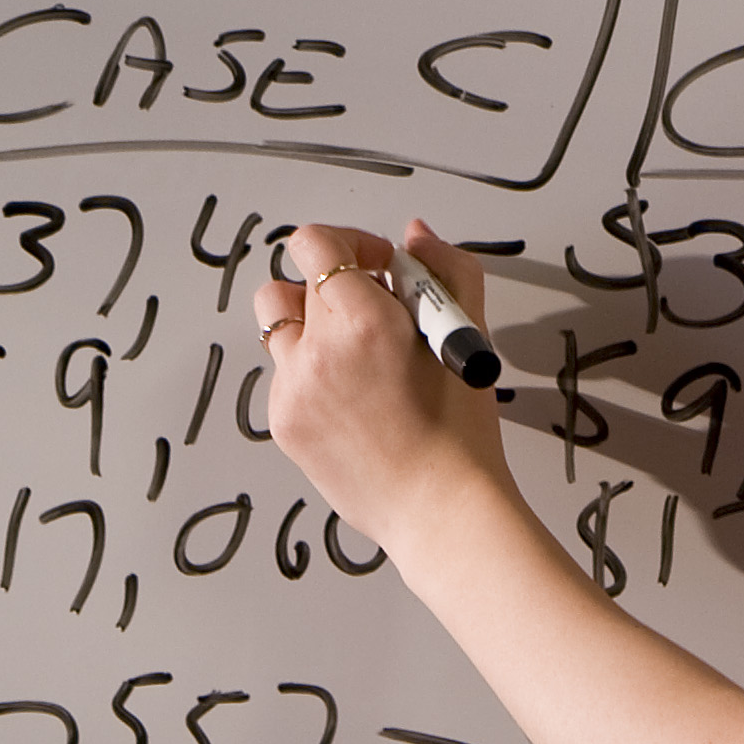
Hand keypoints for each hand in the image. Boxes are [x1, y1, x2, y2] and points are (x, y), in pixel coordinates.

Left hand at [252, 220, 515, 559]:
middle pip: (290, 282)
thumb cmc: (459, 430)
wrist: (438, 506)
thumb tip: (415, 237)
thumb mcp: (466, 331)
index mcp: (361, 320)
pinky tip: (355, 394)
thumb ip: (444, 267)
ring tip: (357, 351)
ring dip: (311, 324)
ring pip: (278, 327)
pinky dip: (312, 371)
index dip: (349, 243)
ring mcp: (291, 392)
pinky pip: (284, 375)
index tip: (379, 264)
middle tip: (374, 308)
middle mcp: (315, 352)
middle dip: (332, 285)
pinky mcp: (284, 424)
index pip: (314, 244)